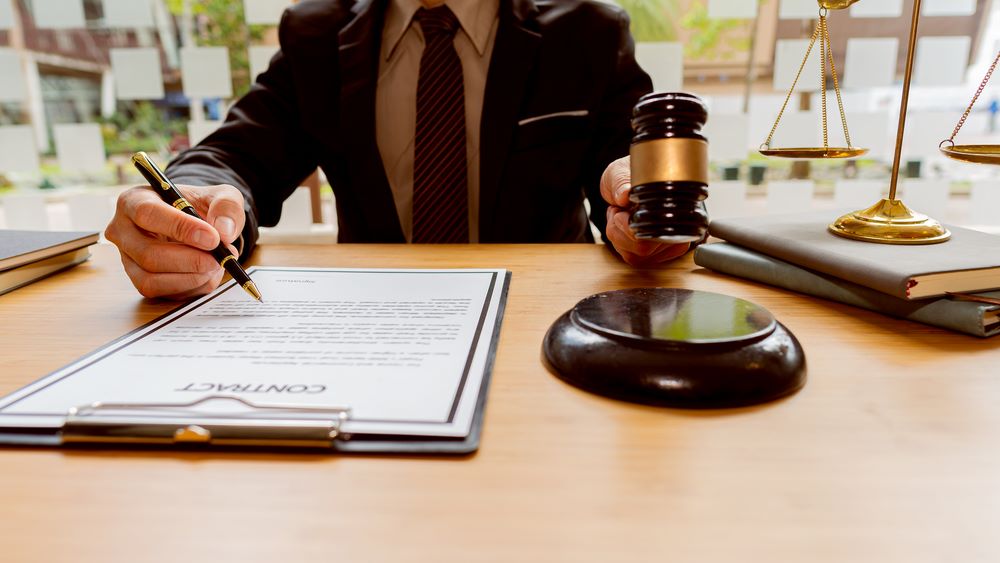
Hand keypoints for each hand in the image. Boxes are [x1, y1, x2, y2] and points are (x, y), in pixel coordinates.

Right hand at [105, 184, 245, 298]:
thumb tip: (224, 231)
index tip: (212, 238)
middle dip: (190, 261)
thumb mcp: (221, 195)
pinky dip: (192, 287)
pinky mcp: (141, 280)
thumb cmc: (201, 206)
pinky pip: (163, 293)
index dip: (181, 228)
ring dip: (192, 277)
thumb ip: (227, 206)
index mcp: (134, 200)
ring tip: (217, 264)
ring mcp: (128, 259)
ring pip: (152, 279)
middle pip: (148, 253)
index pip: (148, 214)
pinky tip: (208, 273)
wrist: (198, 224)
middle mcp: (123, 231)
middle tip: (219, 259)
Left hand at [600, 156, 689, 266]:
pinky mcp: (656, 254)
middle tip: (618, 211)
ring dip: (619, 236)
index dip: (631, 224)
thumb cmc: (627, 174)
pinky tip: (623, 227)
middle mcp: (680, 229)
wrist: (625, 181)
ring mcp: (669, 244)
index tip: (621, 209)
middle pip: (644, 248)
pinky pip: (634, 259)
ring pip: (637, 256)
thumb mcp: (620, 171)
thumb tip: (625, 194)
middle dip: (621, 230)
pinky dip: (620, 243)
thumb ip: (621, 181)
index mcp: (679, 207)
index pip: (658, 231)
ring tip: (621, 216)